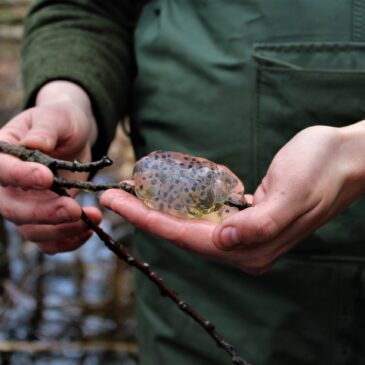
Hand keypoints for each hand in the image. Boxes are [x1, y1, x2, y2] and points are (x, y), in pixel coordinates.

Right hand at [0, 81, 101, 253]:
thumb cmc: (61, 121)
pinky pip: (49, 240)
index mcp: (5, 155)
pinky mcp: (46, 216)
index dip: (20, 177)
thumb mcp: (56, 117)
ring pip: (32, 230)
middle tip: (74, 208)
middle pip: (13, 209)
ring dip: (62, 230)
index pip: (1, 170)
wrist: (74, 136)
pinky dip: (68, 241)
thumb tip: (35, 144)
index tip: (47, 177)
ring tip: (93, 218)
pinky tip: (89, 230)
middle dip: (44, 213)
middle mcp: (10, 185)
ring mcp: (27, 204)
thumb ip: (46, 130)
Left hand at [100, 124, 364, 273]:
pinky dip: (179, 208)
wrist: (340, 158)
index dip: (148, 222)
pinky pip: (202, 218)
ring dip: (158, 214)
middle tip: (112, 199)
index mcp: (251, 247)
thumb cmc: (319, 170)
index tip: (116, 204)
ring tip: (129, 199)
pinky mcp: (244, 218)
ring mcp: (243, 234)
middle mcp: (243, 247)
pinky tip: (163, 199)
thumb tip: (224, 241)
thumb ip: (259, 224)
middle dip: (145, 218)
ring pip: (188, 228)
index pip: (187, 238)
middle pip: (181, 235)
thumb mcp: (292, 194)